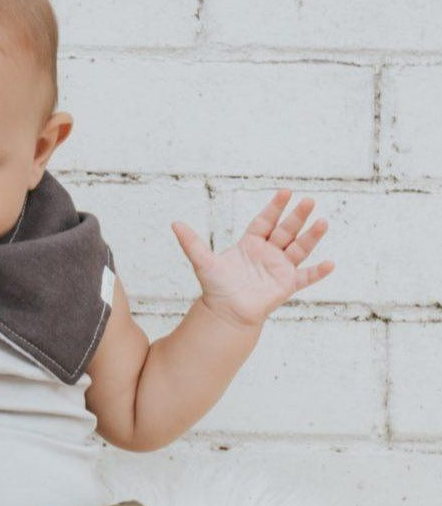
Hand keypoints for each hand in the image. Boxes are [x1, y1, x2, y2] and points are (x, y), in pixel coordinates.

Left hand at [171, 189, 335, 327]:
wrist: (225, 313)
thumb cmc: (216, 287)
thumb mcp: (203, 262)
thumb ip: (192, 243)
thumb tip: (174, 223)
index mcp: (250, 243)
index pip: (265, 221)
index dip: (274, 207)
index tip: (285, 192)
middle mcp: (268, 252)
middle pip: (285, 231)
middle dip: (297, 216)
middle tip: (308, 201)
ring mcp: (280, 268)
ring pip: (299, 249)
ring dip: (312, 237)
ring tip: (323, 222)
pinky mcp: (286, 285)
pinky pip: (305, 278)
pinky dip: (318, 272)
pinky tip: (330, 264)